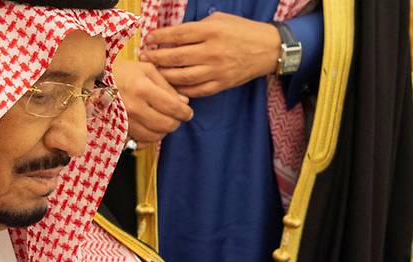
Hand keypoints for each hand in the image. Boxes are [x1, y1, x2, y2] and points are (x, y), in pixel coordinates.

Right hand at [112, 59, 192, 145]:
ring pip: (156, 136)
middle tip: (177, 116)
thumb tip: (184, 102)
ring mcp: (125, 121)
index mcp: (142, 89)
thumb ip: (167, 86)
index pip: (173, 108)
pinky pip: (142, 141)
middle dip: (176, 122)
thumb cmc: (122, 72)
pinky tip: (151, 126)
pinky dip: (151, 136)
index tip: (188, 112)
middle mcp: (134, 108)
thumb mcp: (146, 70)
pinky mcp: (120, 130)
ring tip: (163, 120)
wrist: (94, 82)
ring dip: (164, 130)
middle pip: (167, 124)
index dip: (185, 112)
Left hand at [141, 12, 281, 96]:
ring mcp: (216, 70)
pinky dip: (180, 89)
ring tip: (154, 72)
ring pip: (182, 76)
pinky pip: (195, 90)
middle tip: (144, 57)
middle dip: (155, 57)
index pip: (178, 34)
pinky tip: (171, 85)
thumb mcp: (220, 20)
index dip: (159, 37)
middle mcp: (212, 51)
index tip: (148, 39)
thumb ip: (197, 27)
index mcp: (211, 31)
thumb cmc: (242, 31)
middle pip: (175, 57)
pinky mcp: (220, 85)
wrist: (268, 49)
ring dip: (164, 75)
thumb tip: (172, 35)